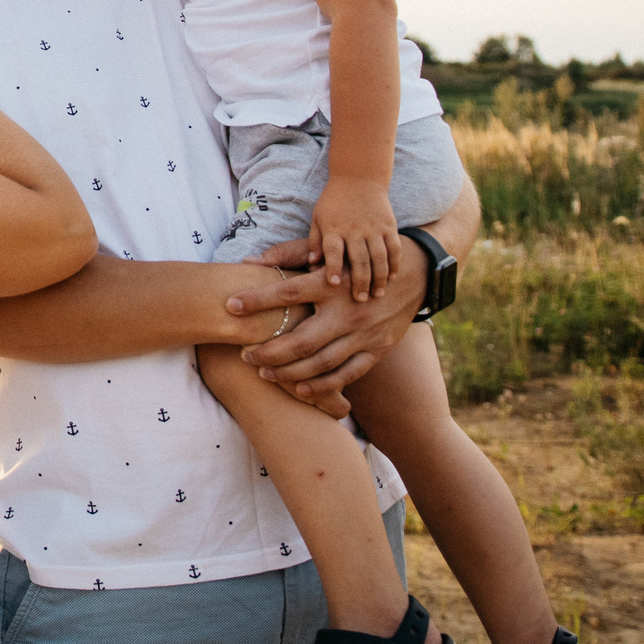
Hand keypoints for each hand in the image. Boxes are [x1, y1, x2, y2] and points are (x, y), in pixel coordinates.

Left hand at [222, 233, 429, 405]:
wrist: (413, 273)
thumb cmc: (357, 262)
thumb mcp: (329, 253)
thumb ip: (289, 255)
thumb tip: (250, 261)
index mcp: (333, 282)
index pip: (288, 292)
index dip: (257, 299)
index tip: (230, 305)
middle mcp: (348, 310)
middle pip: (302, 339)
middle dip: (269, 351)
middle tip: (244, 356)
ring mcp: (364, 333)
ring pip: (321, 362)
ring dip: (289, 373)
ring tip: (263, 373)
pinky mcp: (377, 349)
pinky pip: (347, 374)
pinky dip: (323, 386)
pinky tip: (300, 390)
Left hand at [308, 176, 401, 301]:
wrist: (359, 177)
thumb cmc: (334, 201)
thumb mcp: (318, 217)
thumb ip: (314, 241)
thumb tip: (311, 264)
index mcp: (334, 228)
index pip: (334, 250)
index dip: (333, 267)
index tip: (333, 284)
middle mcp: (355, 230)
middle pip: (359, 259)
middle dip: (360, 281)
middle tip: (361, 300)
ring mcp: (374, 228)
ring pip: (379, 257)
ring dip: (379, 277)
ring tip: (378, 294)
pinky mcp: (388, 226)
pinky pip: (394, 248)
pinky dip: (395, 263)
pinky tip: (393, 277)